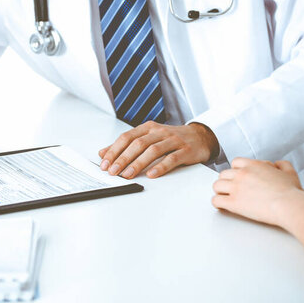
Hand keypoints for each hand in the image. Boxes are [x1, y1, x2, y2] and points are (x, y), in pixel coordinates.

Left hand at [98, 121, 218, 178]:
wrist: (200, 136)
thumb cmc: (171, 139)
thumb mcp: (148, 138)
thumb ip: (126, 146)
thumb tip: (103, 153)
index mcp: (148, 128)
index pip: (127, 137)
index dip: (114, 150)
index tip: (105, 164)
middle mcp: (159, 132)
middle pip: (138, 144)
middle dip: (123, 158)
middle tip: (113, 171)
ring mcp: (173, 140)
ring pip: (153, 150)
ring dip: (138, 163)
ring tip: (128, 174)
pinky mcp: (185, 150)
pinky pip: (171, 158)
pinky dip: (160, 167)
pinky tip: (152, 175)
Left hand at [211, 158, 303, 226]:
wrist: (289, 205)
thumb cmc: (291, 192)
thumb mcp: (289, 172)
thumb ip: (282, 165)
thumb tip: (277, 164)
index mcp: (253, 165)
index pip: (235, 162)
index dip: (236, 170)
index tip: (237, 177)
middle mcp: (242, 174)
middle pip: (223, 174)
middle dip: (226, 181)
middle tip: (229, 188)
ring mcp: (236, 188)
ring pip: (217, 185)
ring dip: (219, 191)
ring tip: (223, 196)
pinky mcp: (234, 203)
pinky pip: (216, 200)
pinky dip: (217, 203)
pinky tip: (221, 205)